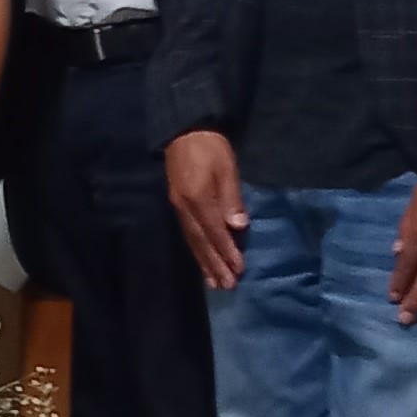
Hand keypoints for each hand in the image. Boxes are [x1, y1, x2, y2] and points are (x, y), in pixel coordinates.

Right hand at [165, 130, 247, 289]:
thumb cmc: (211, 147)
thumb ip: (232, 198)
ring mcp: (179, 207)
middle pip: (202, 242)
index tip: (239, 270)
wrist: (184, 130)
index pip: (215, 232)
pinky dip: (196, 251)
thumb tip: (238, 226)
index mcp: (199, 198)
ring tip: (214, 283)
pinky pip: (187, 234)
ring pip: (192, 241)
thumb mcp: (227, 168)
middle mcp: (185, 208)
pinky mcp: (177, 205)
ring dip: (204, 263)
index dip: (227, 252)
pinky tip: (202, 261)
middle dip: (215, 265)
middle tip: (227, 286)